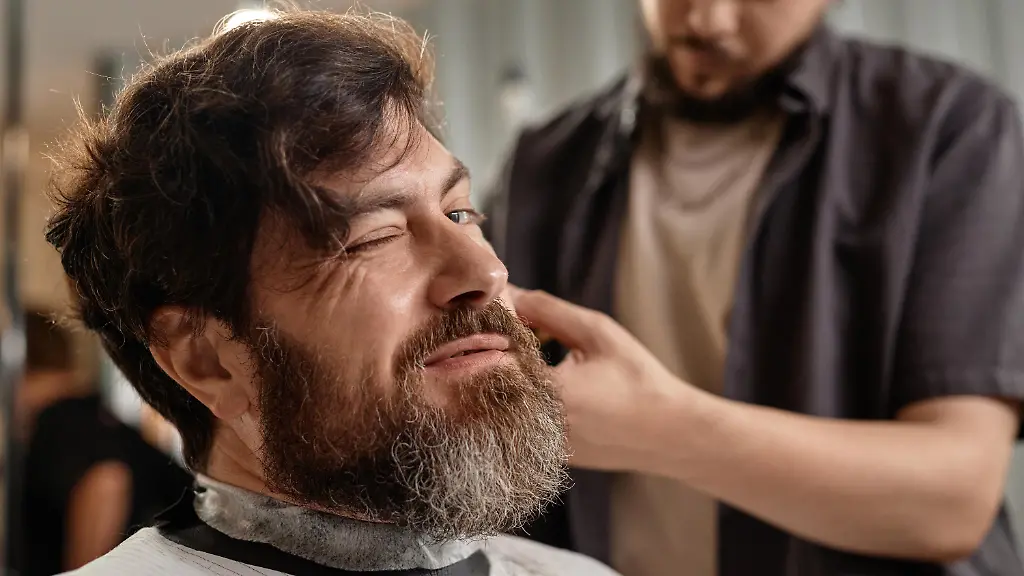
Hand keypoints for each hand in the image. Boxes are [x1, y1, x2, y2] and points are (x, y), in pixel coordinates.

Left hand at [510, 287, 696, 471]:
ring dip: (512, 377)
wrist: (670, 433)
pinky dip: (528, 400)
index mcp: (545, 390)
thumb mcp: (597, 333)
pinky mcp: (549, 454)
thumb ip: (549, 311)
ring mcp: (540, 443)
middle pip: (493, 380)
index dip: (493, 330)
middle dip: (499, 352)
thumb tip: (511, 295)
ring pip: (507, 403)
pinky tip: (553, 383)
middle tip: (517, 331)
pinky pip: (525, 421)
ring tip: (534, 354)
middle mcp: (535, 422)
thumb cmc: (639, 379)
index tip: (502, 313)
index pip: (492, 354)